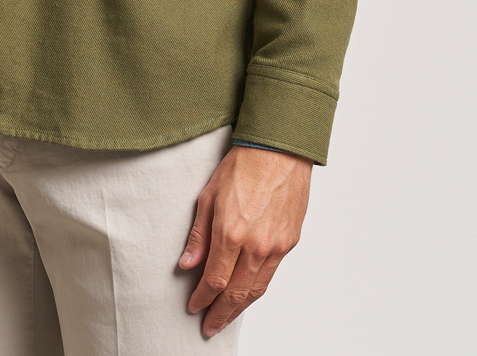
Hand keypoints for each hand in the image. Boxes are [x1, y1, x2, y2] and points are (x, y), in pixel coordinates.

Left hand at [178, 143, 311, 336]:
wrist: (279, 150)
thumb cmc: (243, 166)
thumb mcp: (208, 196)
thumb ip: (199, 235)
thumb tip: (187, 264)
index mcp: (231, 233)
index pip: (214, 280)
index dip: (202, 298)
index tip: (193, 306)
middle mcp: (255, 246)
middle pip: (235, 294)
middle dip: (219, 314)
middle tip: (208, 326)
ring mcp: (275, 246)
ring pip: (255, 290)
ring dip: (239, 309)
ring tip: (225, 318)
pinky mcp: (289, 242)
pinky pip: (271, 275)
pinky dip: (257, 290)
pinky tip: (247, 295)